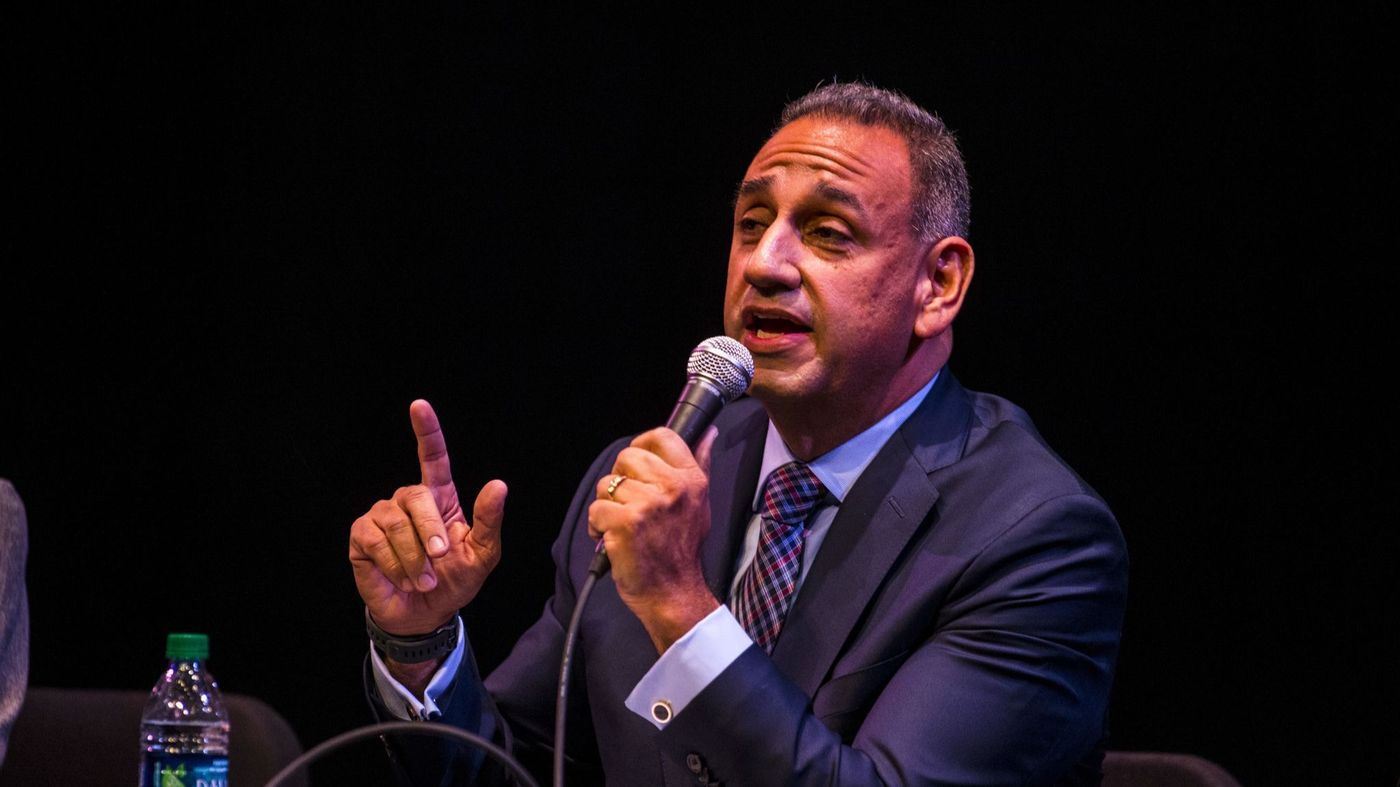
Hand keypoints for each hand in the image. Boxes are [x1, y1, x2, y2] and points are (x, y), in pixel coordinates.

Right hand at [349, 399, 506, 636]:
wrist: (426, 614)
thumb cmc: (456, 580)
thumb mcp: (482, 554)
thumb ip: (489, 520)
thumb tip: (498, 484)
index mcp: (440, 498)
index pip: (432, 456)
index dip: (426, 430)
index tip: (419, 406)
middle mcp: (408, 501)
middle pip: (416, 496)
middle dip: (430, 530)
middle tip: (441, 558)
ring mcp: (382, 516)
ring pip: (396, 524)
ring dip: (414, 557)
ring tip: (423, 578)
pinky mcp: (362, 537)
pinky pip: (375, 542)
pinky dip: (394, 565)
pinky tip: (402, 578)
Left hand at [587, 426, 720, 651]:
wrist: (674, 594)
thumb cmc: (682, 550)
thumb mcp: (700, 503)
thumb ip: (701, 463)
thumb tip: (708, 433)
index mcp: (691, 479)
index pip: (661, 436)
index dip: (641, 446)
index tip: (637, 466)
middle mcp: (673, 488)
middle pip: (627, 457)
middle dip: (620, 479)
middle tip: (629, 504)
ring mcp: (648, 505)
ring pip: (607, 484)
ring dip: (608, 506)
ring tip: (623, 525)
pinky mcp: (625, 523)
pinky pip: (596, 509)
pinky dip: (597, 526)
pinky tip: (612, 538)